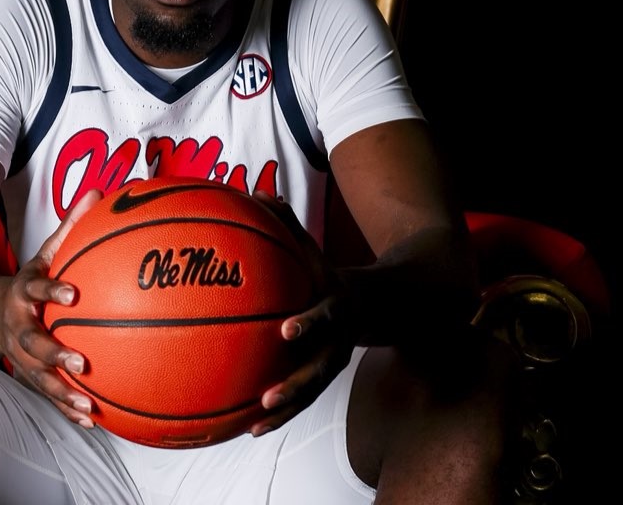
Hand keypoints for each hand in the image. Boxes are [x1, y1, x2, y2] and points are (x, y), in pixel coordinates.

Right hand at [0, 188, 101, 427]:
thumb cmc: (28, 283)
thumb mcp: (44, 253)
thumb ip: (70, 228)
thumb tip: (100, 193)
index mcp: (22, 295)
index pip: (36, 289)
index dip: (52, 290)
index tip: (73, 292)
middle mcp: (18, 327)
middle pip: (32, 343)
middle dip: (54, 354)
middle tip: (80, 361)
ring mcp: (21, 355)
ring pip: (39, 377)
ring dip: (62, 392)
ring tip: (87, 404)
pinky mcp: (30, 374)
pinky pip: (49, 394)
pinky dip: (67, 407)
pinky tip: (92, 419)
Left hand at [248, 192, 357, 436]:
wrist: (376, 305)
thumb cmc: (327, 273)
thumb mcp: (313, 248)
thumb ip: (286, 224)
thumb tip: (256, 193)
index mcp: (336, 306)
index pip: (325, 315)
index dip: (309, 323)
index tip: (285, 332)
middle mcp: (339, 341)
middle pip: (320, 369)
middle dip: (296, 385)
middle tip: (267, 398)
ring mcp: (333, 364)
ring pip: (311, 394)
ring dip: (286, 412)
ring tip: (255, 426)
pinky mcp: (323, 380)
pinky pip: (302, 401)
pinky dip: (279, 416)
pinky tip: (246, 429)